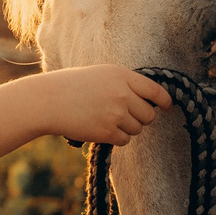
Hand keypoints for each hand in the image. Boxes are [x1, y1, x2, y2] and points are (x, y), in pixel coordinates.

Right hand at [37, 65, 170, 144]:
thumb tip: (148, 101)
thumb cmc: (71, 86)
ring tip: (108, 120)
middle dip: (141, 118)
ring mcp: (115, 113)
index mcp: (122, 76)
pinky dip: (117, 138)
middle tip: (125, 116)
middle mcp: (122, 94)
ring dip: (127, 128)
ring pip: (138, 129)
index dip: (165, 101)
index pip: (155, 90)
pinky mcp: (107, 131)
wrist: (48, 101)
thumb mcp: (101, 75)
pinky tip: (102, 130)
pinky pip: (125, 140)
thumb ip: (124, 84)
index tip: (168, 107)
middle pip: (149, 115)